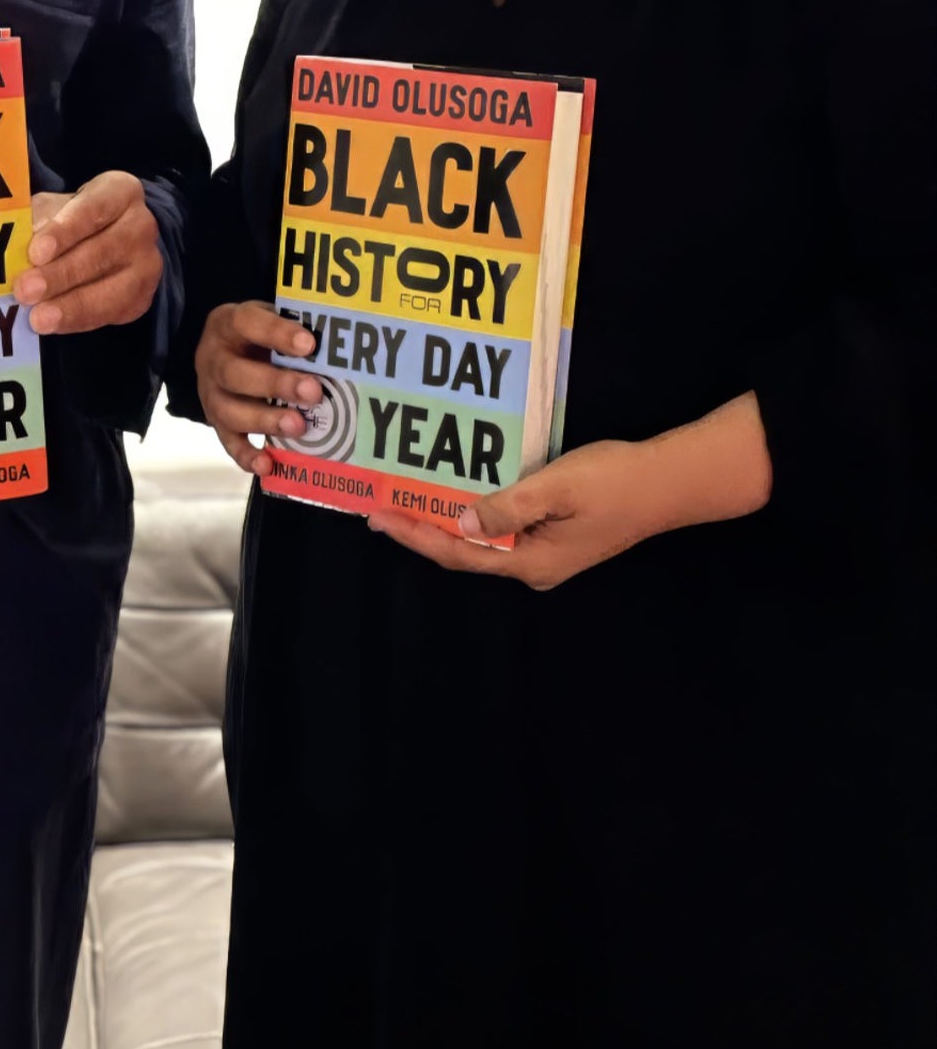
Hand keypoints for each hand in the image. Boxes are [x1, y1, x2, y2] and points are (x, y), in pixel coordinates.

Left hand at [14, 171, 161, 334]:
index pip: (95, 208)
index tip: (36, 251)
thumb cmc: (72, 220)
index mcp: (121, 192)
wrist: (108, 241)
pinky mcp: (142, 297)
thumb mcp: (54, 208)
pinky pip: (110, 313)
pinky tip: (53, 324)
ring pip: (110, 289)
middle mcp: (141, 225)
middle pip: (101, 252)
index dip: (65, 230)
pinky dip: (78, 320)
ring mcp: (147, 263)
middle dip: (60, 274)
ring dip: (70, 305)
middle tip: (25, 290)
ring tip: (37, 317)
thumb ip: (37, 220)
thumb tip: (15, 242)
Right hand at [194, 299, 324, 474]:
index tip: (309, 344)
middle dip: (276, 384)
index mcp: (228, 325)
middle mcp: (213, 360)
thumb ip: (293, 329)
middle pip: (235, 373)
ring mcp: (211, 394)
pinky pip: (228, 442)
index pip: (248, 323)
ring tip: (299, 426)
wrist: (221, 350)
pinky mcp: (217, 423)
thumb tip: (336, 348)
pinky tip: (269, 464)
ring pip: (230, 411)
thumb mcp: (269, 318)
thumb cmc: (255, 334)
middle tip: (313, 391)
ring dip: (266, 421)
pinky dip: (247, 456)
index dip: (277, 333)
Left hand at [366, 396, 774, 587]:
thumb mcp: (558, 487)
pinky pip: (502, 530)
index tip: (378, 516)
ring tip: (406, 501)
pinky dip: (474, 515)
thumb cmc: (615, 481)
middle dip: (421, 530)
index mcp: (532, 563)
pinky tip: (457, 495)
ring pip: (482, 542)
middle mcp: (534, 568)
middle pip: (465, 553)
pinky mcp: (556, 537)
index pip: (459, 554)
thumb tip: (461, 523)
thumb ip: (508, 507)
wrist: (671, 483)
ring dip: (444, 522)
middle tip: (379, 507)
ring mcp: (546, 555)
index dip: (416, 536)